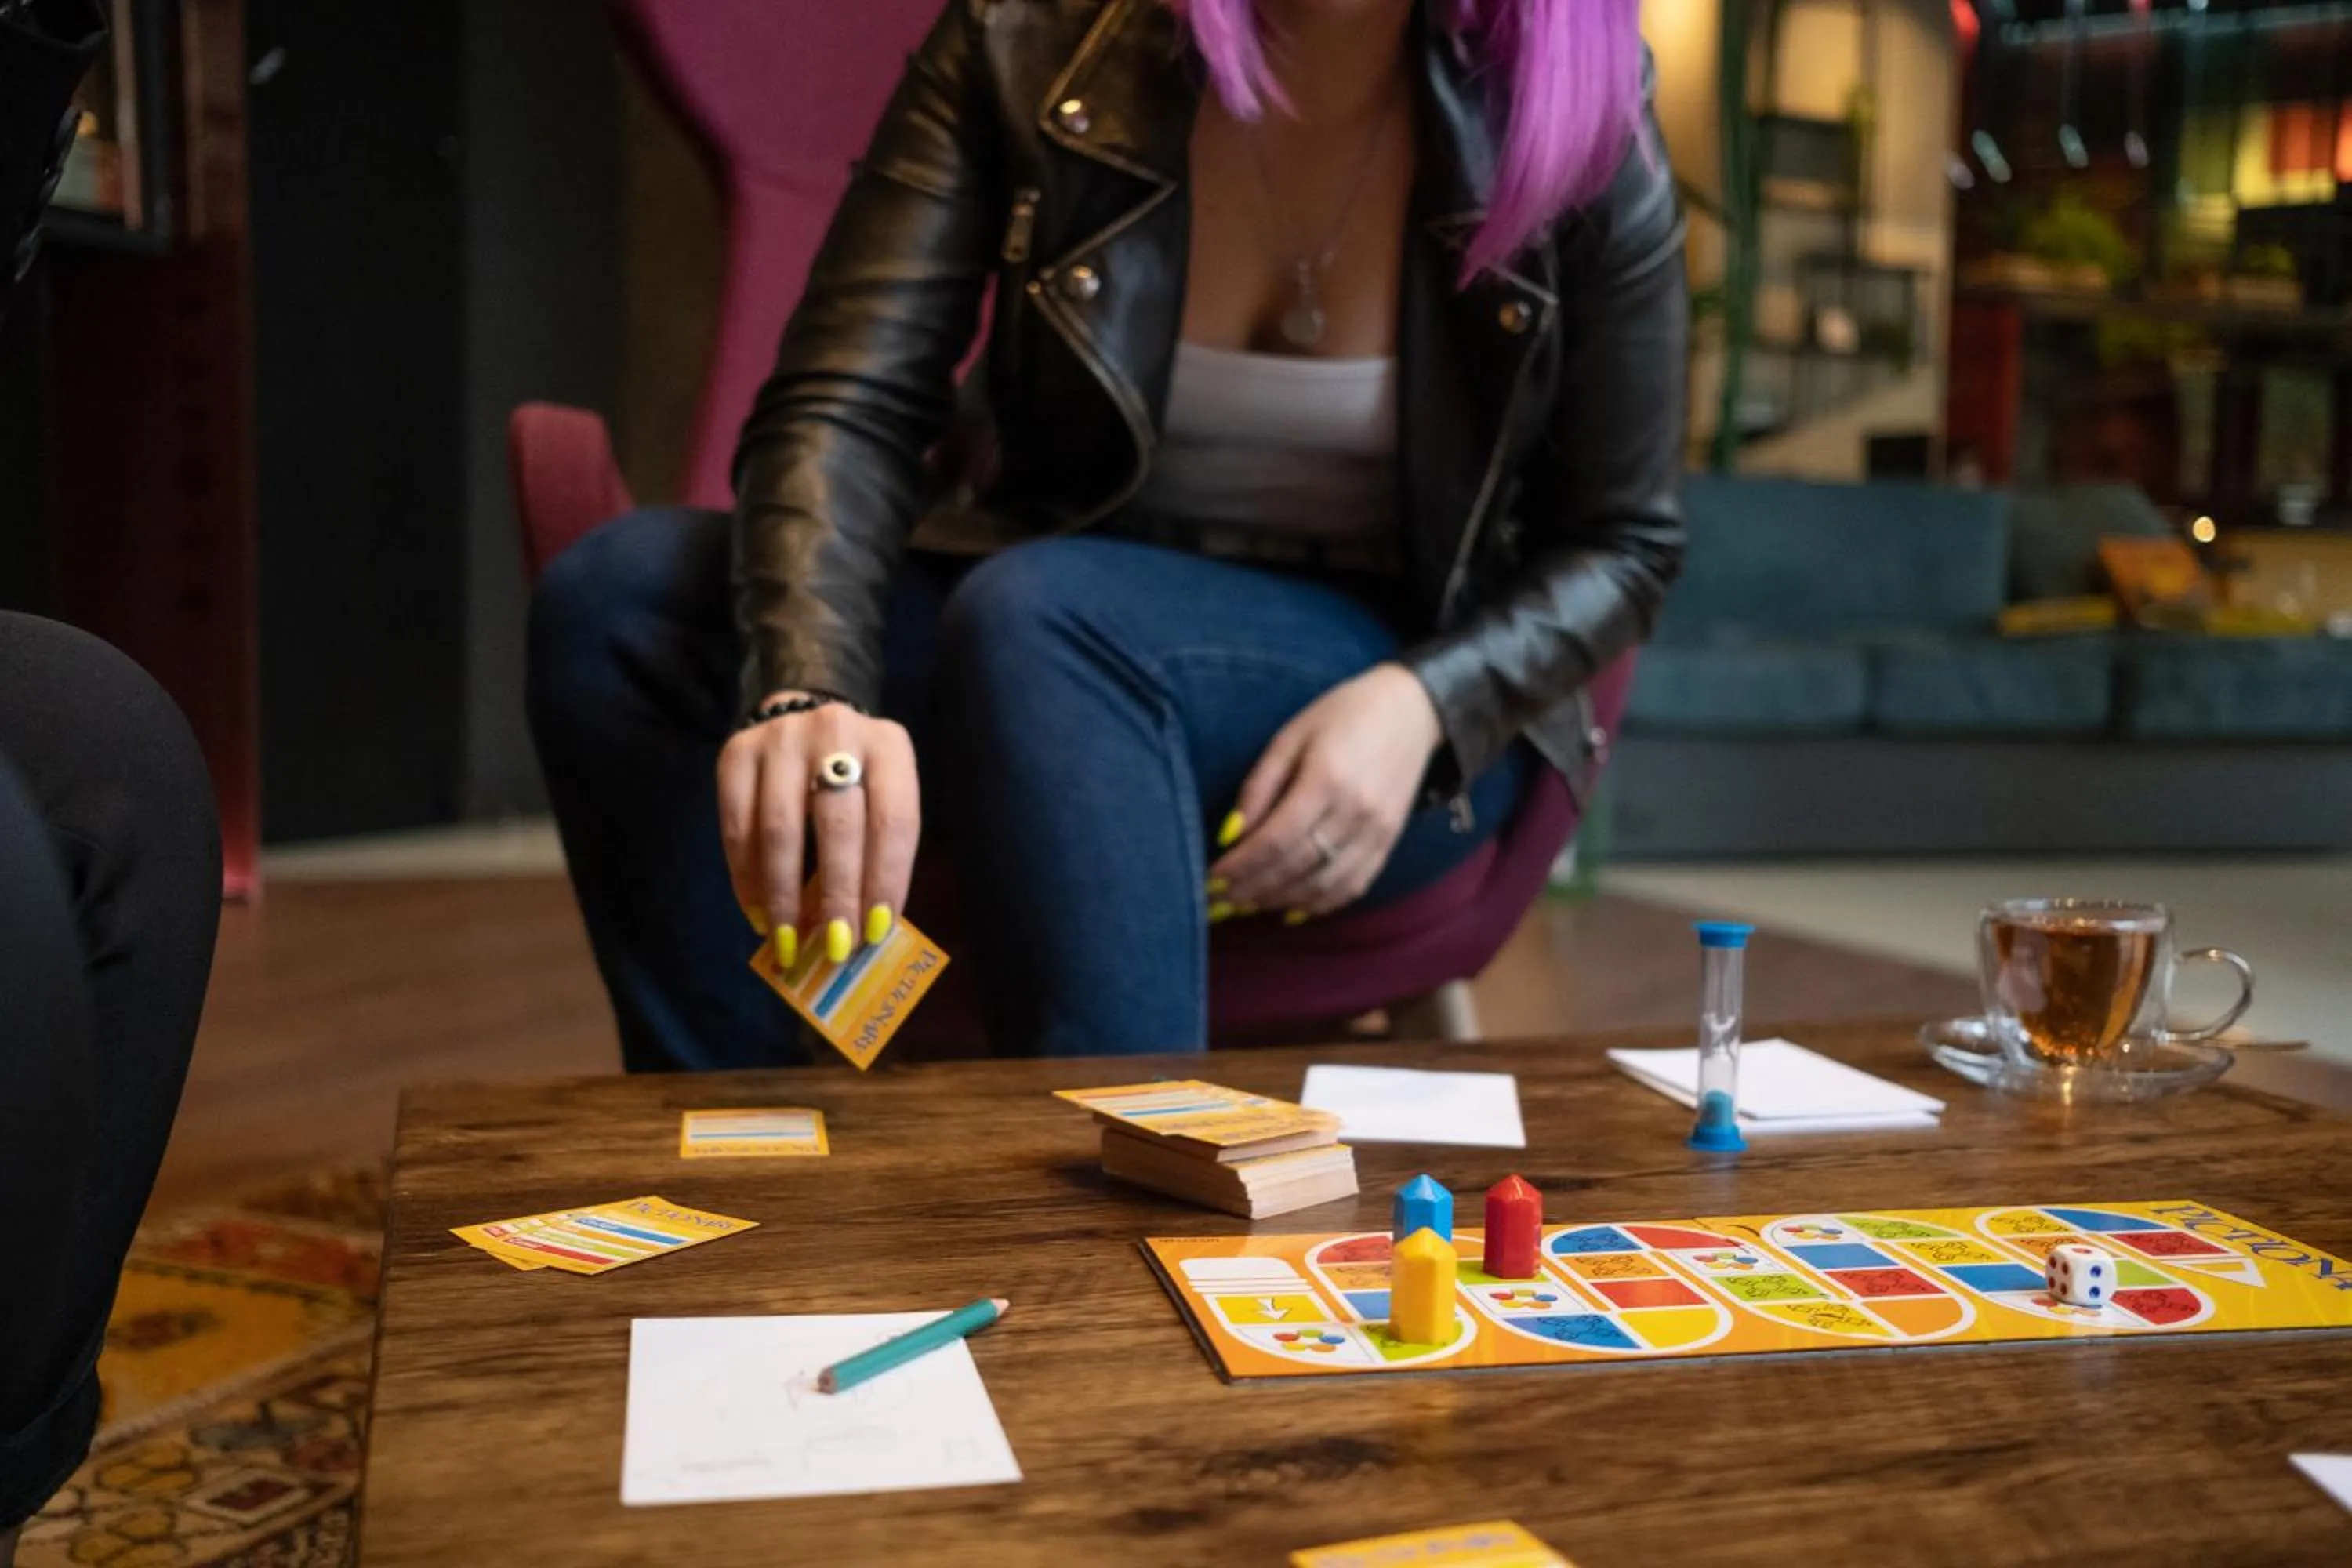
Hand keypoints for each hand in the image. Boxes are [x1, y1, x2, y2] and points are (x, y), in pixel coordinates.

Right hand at [716, 695, 920, 964]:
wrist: (801, 713)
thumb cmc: (854, 774)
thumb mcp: (881, 794)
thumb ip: (876, 848)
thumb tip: (860, 929)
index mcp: (888, 745)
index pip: (894, 820)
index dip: (886, 879)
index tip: (875, 931)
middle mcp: (836, 732)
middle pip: (838, 826)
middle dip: (836, 894)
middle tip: (835, 946)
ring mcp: (781, 739)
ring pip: (780, 829)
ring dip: (784, 895)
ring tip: (789, 940)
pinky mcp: (736, 752)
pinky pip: (738, 826)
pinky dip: (747, 877)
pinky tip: (759, 912)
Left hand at [1209, 664, 1443, 919]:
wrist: (1412, 711)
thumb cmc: (1343, 714)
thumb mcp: (1291, 736)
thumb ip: (1260, 785)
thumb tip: (1229, 834)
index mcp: (1327, 778)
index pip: (1275, 839)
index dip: (1240, 866)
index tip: (1211, 878)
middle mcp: (1355, 812)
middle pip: (1296, 867)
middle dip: (1252, 889)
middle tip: (1219, 900)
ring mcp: (1377, 832)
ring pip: (1323, 885)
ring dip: (1280, 901)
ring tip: (1247, 905)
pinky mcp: (1389, 843)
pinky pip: (1353, 887)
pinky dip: (1319, 905)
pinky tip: (1290, 909)